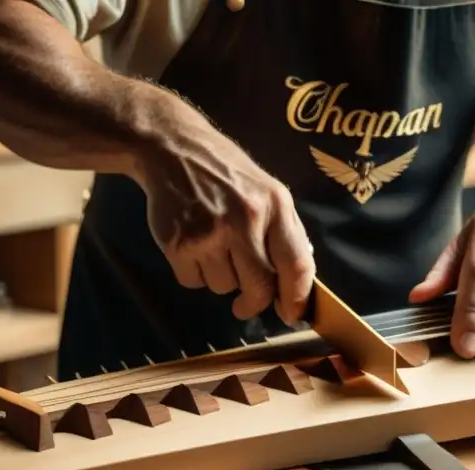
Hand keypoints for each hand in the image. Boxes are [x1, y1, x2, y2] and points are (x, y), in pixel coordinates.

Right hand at [138, 116, 314, 325]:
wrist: (174, 149)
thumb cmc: (229, 176)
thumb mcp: (270, 192)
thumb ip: (288, 234)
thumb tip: (299, 283)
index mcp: (275, 206)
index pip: (297, 265)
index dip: (297, 298)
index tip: (291, 315)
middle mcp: (245, 220)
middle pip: (260, 288)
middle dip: (254, 302)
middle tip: (246, 303)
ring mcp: (209, 233)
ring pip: (224, 288)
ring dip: (221, 279)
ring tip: (214, 248)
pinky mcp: (178, 244)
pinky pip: (193, 282)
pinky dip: (195, 273)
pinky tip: (194, 246)